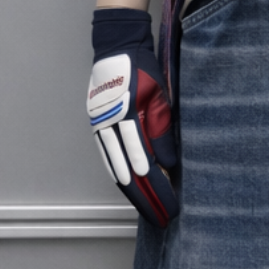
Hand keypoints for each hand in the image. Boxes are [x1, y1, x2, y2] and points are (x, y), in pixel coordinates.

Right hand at [88, 9, 178, 228]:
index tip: (172, 208)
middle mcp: (110, 128)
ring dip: (133, 194)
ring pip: (116, 170)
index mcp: (128, 119)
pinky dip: (119, 177)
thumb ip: (163, 130)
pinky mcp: (97, 127)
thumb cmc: (143, 69)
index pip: (146, 166)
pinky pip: (108, 159)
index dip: (159, 191)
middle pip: (129, 175)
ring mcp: (100, 128)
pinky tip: (129, 189)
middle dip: (147, 201)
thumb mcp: (160, 95)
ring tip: (147, 212)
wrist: (115, 47)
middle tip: (162, 220)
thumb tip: (169, 165)